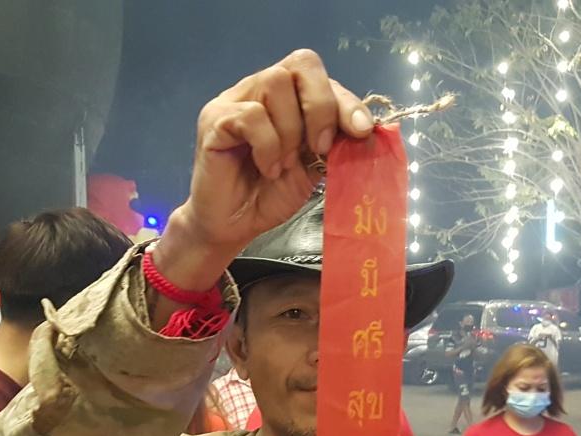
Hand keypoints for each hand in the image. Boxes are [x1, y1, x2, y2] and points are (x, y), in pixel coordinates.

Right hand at [157, 49, 373, 290]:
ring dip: (291, 129)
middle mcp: (260, 89)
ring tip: (286, 164)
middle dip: (321, 106)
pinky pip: (251, 115)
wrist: (234, 225)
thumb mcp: (314, 166)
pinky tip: (268, 169)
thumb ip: (335, 142)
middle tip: (320, 147)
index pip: (319, 74)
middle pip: (301, 64)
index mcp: (288, 96)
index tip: (361, 131)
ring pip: (275, 82)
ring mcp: (235, 100)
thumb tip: (365, 129)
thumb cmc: (270, 194)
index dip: (345, 99)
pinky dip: (268, 146)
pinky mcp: (215, 120)